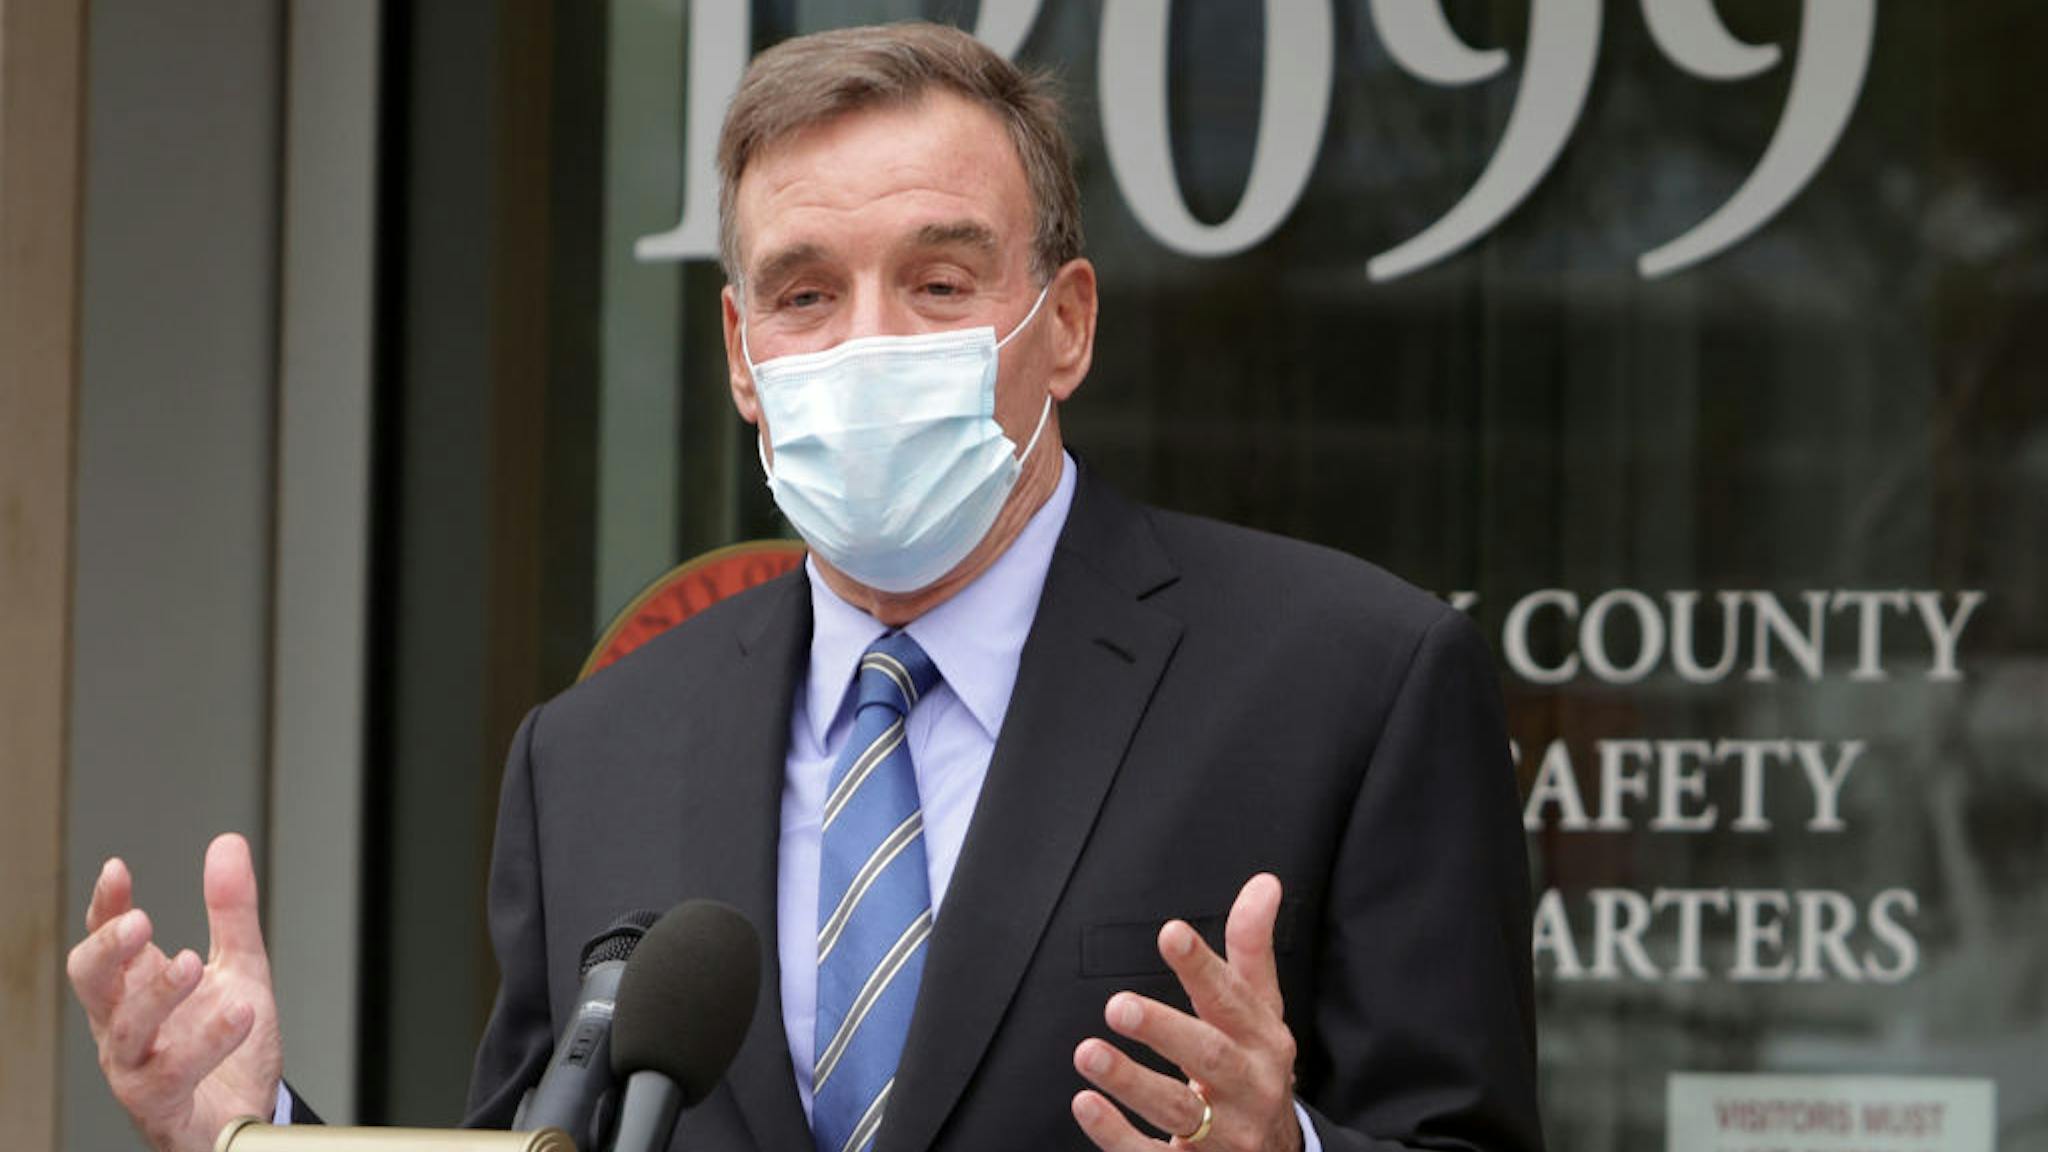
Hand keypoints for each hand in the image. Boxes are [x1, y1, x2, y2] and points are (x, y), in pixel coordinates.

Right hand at [66, 833, 283, 1151]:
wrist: (243, 1116)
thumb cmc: (229, 1048)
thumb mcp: (240, 967)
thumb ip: (232, 912)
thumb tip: (228, 845)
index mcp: (136, 987)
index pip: (106, 939)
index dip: (105, 906)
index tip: (117, 871)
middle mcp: (125, 1026)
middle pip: (91, 982)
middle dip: (108, 950)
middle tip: (140, 922)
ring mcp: (136, 1066)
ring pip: (126, 1030)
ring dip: (157, 994)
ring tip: (189, 963)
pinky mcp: (161, 1104)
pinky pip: (172, 1073)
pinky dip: (207, 1040)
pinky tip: (239, 1014)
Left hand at [1071, 874, 1302, 1150]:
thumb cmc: (1255, 1067)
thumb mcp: (1261, 1010)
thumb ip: (1251, 949)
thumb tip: (1263, 882)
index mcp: (1264, 1042)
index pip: (1234, 1000)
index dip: (1203, 967)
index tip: (1171, 934)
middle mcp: (1249, 1088)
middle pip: (1210, 1059)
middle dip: (1166, 1031)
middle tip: (1118, 1005)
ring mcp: (1224, 1136)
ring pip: (1179, 1112)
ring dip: (1132, 1082)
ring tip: (1087, 1052)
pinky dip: (1117, 1136)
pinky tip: (1085, 1104)